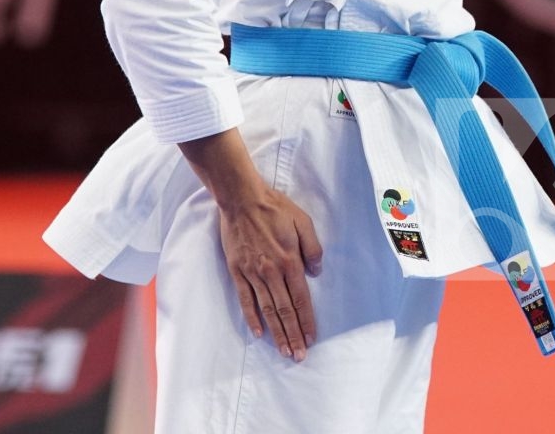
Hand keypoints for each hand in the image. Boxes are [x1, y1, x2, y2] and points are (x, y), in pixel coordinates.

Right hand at [215, 185, 323, 361]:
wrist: (242, 198)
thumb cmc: (275, 208)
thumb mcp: (303, 221)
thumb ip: (313, 248)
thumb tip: (317, 272)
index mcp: (290, 261)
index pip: (301, 299)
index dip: (306, 321)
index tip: (311, 339)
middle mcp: (272, 272)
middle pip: (285, 310)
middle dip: (293, 335)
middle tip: (298, 355)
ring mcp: (253, 273)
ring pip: (267, 310)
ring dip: (276, 333)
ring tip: (283, 350)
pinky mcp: (237, 271)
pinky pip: (245, 300)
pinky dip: (252, 318)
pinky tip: (258, 333)